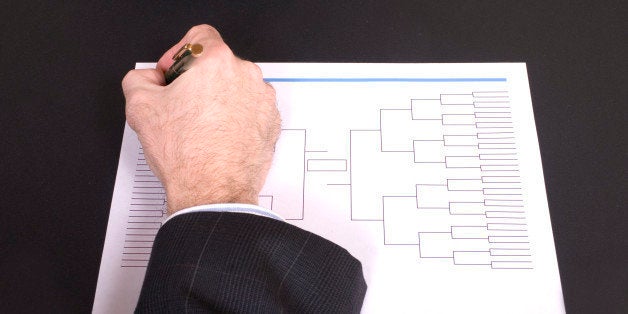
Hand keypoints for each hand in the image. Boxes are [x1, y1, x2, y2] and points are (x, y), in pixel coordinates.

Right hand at [122, 24, 280, 213]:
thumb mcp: (140, 107)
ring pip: (234, 87)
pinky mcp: (271, 122)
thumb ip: (139, 79)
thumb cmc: (187, 154)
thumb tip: (148, 79)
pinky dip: (235, 117)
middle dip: (197, 80)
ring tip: (199, 127)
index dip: (179, 54)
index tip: (174, 74)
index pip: (198, 37)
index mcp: (216, 62)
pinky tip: (216, 137)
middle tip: (181, 106)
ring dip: (217, 99)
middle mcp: (246, 75)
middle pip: (217, 64)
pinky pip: (249, 109)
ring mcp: (263, 100)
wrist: (214, 192)